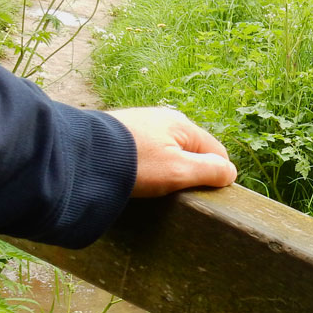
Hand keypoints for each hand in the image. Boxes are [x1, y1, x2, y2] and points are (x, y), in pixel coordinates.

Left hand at [107, 106, 237, 196]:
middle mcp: (165, 118)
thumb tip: (231, 172)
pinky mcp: (123, 133)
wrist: (82, 155)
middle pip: (192, 152)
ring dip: (166, 170)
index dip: (214, 175)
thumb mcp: (179, 171)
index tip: (200, 193)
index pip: (217, 153)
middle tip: (173, 192)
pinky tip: (136, 176)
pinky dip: (147, 166)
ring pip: (169, 152)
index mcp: (183, 124)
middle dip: (188, 173)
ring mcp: (143, 124)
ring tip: (151, 186)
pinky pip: (147, 152)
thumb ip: (210, 171)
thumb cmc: (136, 164)